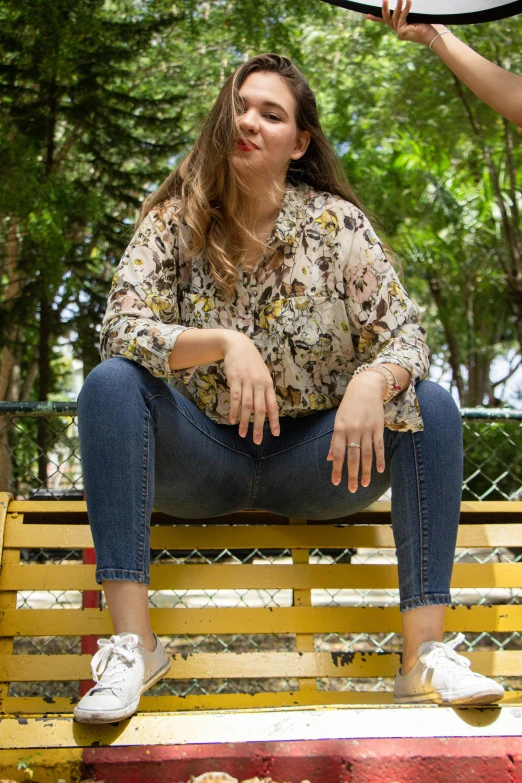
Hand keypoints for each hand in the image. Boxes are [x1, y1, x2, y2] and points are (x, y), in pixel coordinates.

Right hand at [222, 331, 279, 443]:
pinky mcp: (235, 379)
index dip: (275, 421)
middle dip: (259, 427)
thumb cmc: (251, 363)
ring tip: (243, 434)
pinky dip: (234, 410)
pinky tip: (232, 420)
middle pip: (260, 409)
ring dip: (244, 422)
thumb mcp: (262, 375)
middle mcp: (259, 384)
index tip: (275, 434)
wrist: (238, 345)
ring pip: (247, 406)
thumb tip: (268, 410)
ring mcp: (247, 381)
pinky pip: (235, 398)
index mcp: (268, 384)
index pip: (273, 406)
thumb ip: (265, 391)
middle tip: (257, 441)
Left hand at [327, 373, 385, 491]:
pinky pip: (379, 446)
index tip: (336, 483)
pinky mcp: (378, 427)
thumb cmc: (349, 407)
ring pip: (366, 454)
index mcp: (339, 429)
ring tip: (365, 484)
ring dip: (366, 471)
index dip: (337, 469)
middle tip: (352, 489)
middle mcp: (353, 430)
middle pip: (352, 457)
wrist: (365, 388)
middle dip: (352, 475)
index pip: (338, 453)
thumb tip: (330, 458)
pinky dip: (379, 459)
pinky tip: (379, 470)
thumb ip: (335, 440)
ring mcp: (367, 429)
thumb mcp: (338, 421)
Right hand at [366, 0, 436, 46]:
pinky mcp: (402, 33)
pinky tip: (409, 1)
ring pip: (395, 16)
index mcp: (400, 26)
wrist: (434, 34)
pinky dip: (406, 8)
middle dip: (384, 8)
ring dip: (398, 5)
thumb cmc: (428, 22)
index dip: (376, 18)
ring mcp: (399, 32)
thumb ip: (406, 10)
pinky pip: (402, 17)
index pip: (386, 20)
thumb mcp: (415, 14)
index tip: (366, 15)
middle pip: (387, 18)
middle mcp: (398, 30)